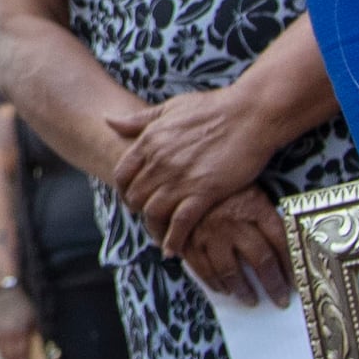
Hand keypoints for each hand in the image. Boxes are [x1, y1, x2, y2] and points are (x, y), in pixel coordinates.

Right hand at [0, 282, 42, 358]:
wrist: (7, 293)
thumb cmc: (25, 306)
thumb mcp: (35, 319)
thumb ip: (37, 335)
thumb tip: (42, 352)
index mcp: (21, 330)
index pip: (23, 354)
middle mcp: (9, 333)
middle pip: (13, 356)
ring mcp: (0, 332)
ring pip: (4, 353)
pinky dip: (4, 356)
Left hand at [105, 87, 280, 254]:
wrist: (250, 114)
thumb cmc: (214, 108)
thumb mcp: (170, 107)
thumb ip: (139, 119)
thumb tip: (108, 120)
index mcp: (150, 140)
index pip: (123, 174)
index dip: (124, 190)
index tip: (132, 198)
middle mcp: (160, 162)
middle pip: (135, 197)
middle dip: (138, 210)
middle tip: (148, 218)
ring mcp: (181, 178)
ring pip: (153, 213)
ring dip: (153, 228)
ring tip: (159, 237)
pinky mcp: (204, 192)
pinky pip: (180, 224)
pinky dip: (173, 240)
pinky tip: (173, 250)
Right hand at [173, 187, 296, 305]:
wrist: (182, 168)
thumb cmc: (220, 181)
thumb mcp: (248, 187)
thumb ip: (264, 213)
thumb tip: (285, 243)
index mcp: (254, 206)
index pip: (281, 240)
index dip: (291, 264)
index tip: (297, 279)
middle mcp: (234, 221)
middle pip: (261, 260)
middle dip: (273, 284)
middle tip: (280, 300)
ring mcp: (210, 232)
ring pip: (231, 270)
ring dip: (243, 290)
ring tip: (251, 300)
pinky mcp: (188, 238)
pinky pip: (202, 268)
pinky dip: (214, 283)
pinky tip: (223, 289)